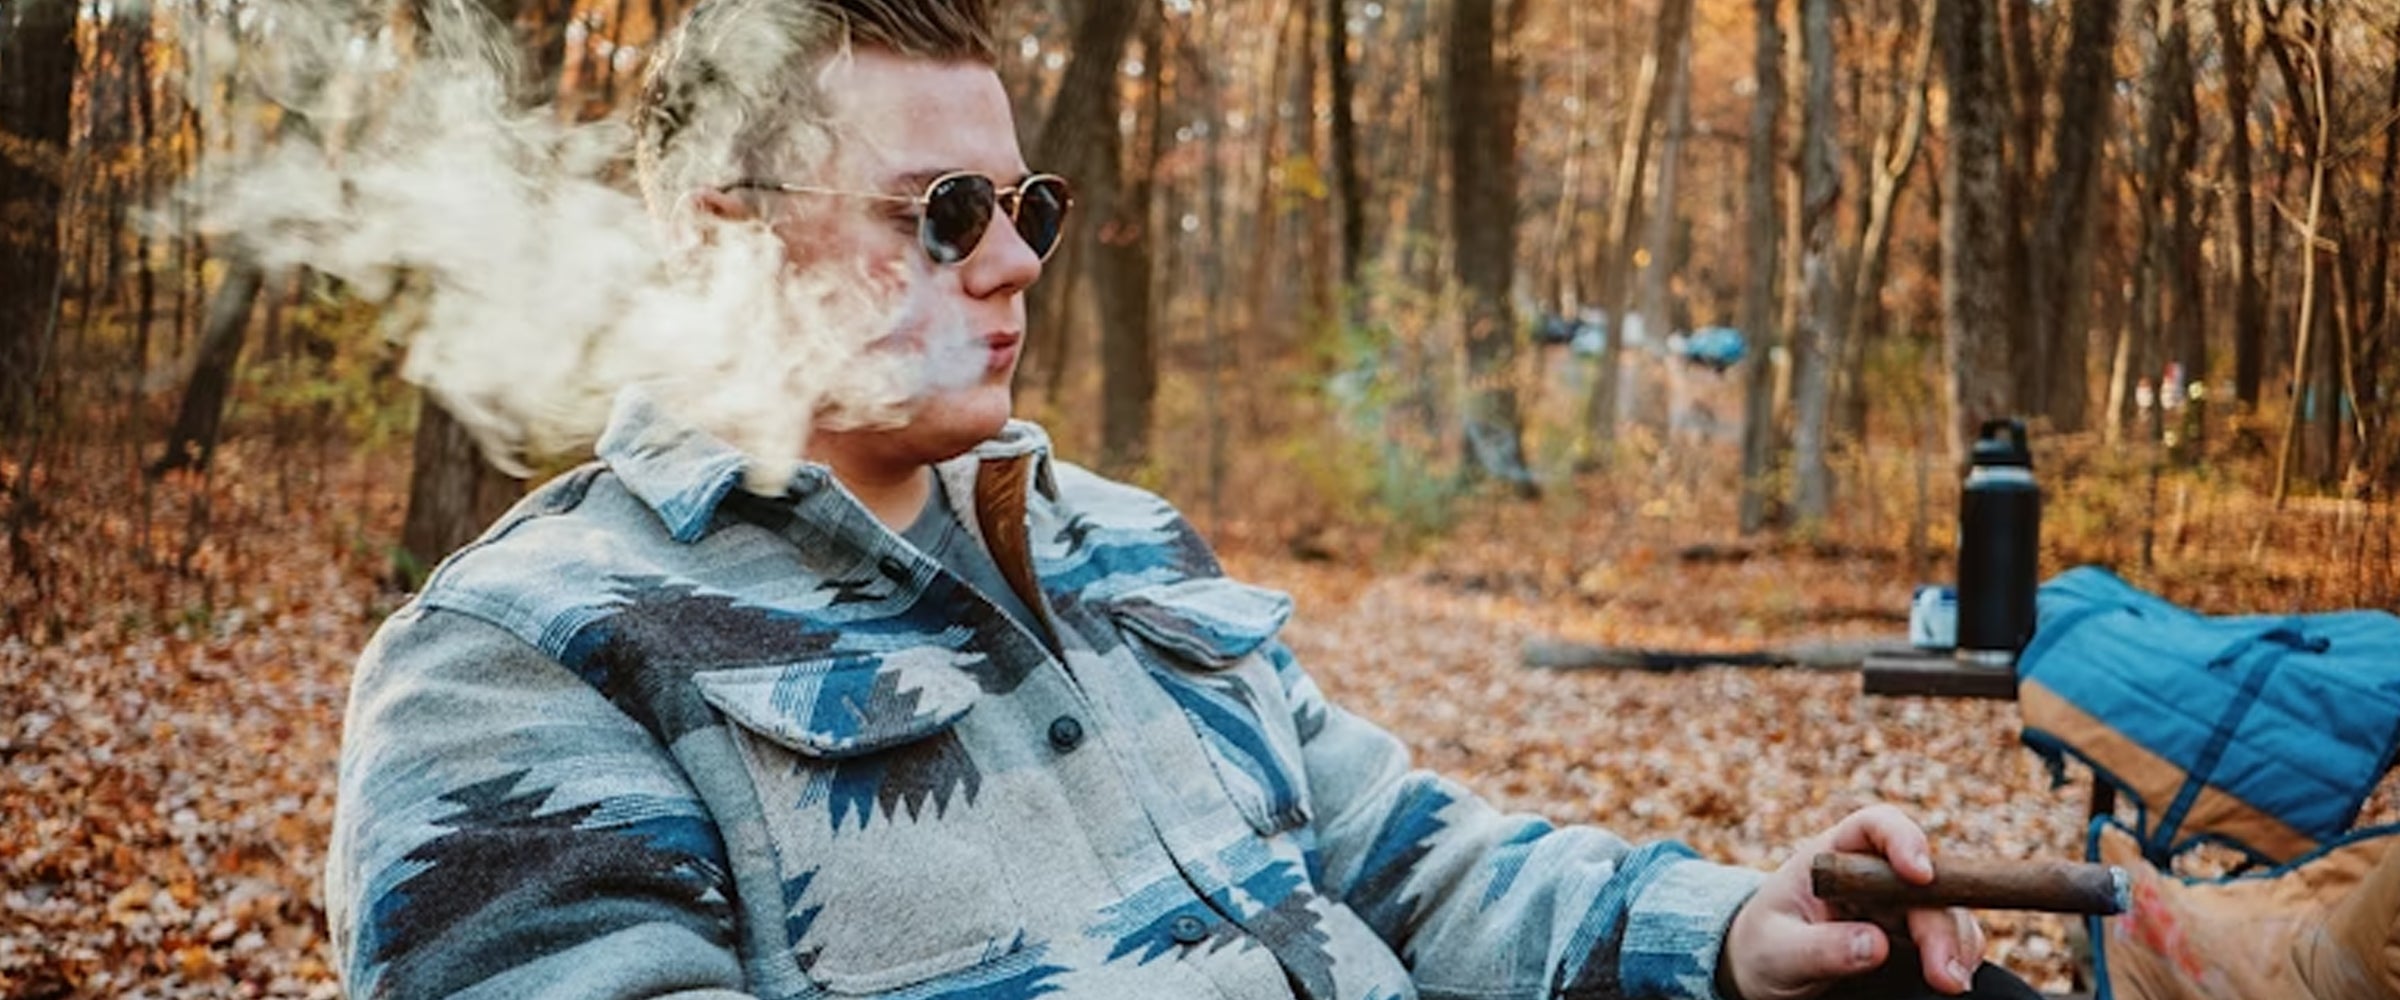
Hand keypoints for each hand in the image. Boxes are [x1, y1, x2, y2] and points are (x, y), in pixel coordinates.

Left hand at [1719, 804, 1986, 999]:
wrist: (1766, 973)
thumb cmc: (1764, 948)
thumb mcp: (1778, 951)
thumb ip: (1820, 947)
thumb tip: (1875, 944)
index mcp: (1833, 855)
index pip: (1875, 827)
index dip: (1903, 840)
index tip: (1919, 874)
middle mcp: (1874, 873)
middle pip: (1924, 880)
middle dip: (1939, 922)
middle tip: (1944, 971)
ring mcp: (1898, 905)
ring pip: (1946, 910)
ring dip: (1957, 943)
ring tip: (1952, 982)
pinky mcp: (1913, 937)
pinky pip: (1949, 938)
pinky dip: (1959, 955)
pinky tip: (1956, 978)